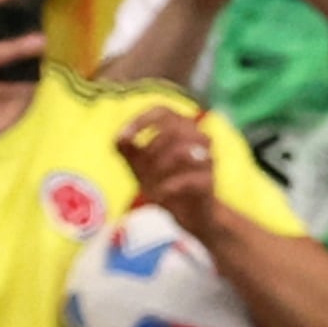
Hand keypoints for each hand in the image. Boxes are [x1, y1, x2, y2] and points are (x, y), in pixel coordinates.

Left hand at [118, 105, 222, 239]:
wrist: (189, 215)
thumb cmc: (166, 184)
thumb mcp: (140, 167)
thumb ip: (128, 151)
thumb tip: (119, 138)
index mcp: (181, 128)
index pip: (163, 111)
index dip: (141, 120)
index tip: (123, 137)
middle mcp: (197, 138)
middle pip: (174, 128)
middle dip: (150, 148)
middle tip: (140, 168)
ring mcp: (206, 159)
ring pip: (183, 151)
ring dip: (159, 167)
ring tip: (149, 184)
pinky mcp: (209, 182)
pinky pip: (190, 179)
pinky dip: (169, 187)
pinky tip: (159, 195)